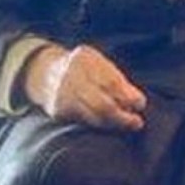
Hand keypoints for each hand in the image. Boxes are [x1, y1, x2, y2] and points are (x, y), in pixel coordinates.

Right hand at [23, 44, 146, 130]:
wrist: (44, 73)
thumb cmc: (83, 70)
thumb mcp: (99, 65)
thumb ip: (118, 81)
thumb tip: (138, 101)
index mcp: (84, 59)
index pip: (110, 81)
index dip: (127, 95)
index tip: (140, 104)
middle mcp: (70, 76)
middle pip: (101, 103)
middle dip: (122, 116)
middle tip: (137, 122)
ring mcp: (61, 94)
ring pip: (94, 116)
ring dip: (114, 123)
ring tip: (128, 125)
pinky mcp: (58, 110)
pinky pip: (84, 121)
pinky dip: (101, 124)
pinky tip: (111, 125)